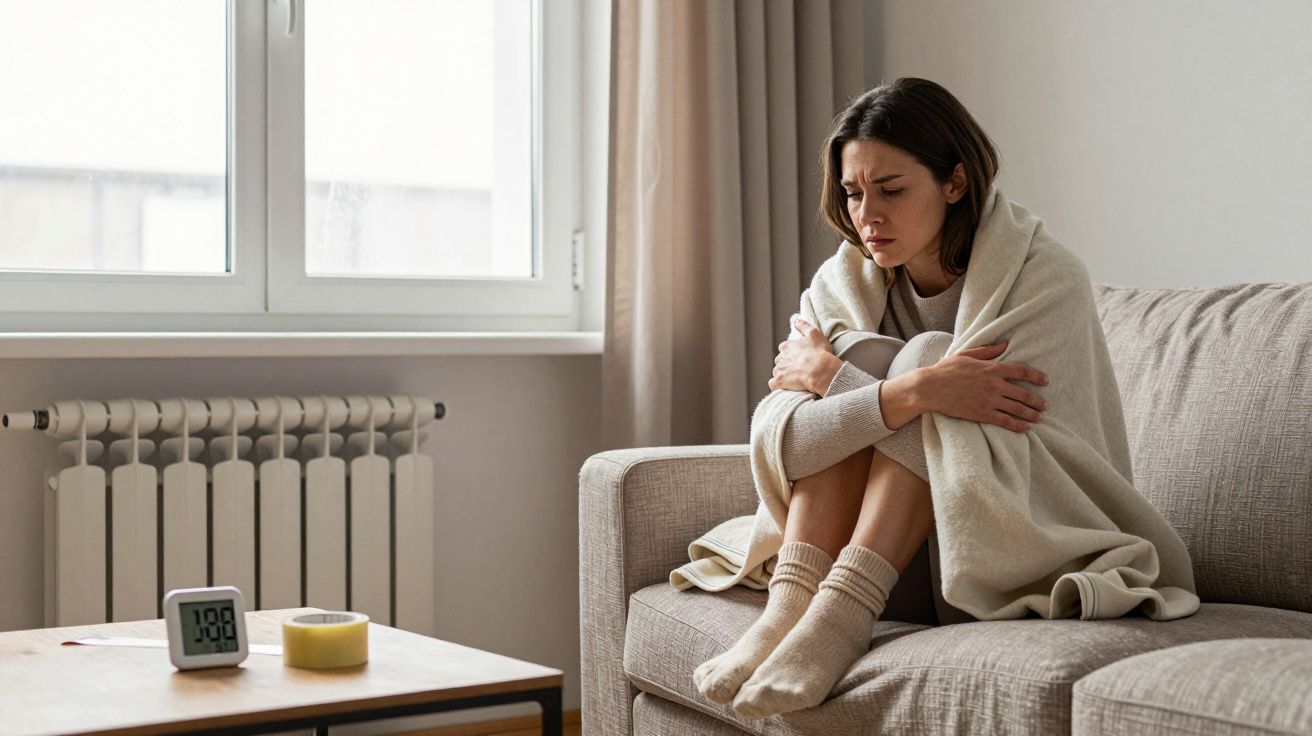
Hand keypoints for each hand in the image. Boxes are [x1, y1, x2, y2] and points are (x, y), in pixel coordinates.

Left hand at [768, 319, 841, 393]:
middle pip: (781, 360)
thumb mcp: (814, 334)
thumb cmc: (819, 352)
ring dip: (783, 374)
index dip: (793, 352)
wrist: (819, 370)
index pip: (785, 347)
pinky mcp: (779, 382)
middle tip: (799, 368)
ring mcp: (778, 370)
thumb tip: (795, 320)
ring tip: (795, 378)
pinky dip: (777, 385)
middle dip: (787, 363)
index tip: (801, 357)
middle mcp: (780, 357)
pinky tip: (784, 386)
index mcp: (787, 346)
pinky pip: (773, 384)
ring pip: (777, 371)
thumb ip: (804, 326)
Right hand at [915, 341, 1049, 431]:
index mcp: (991, 368)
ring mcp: (989, 400)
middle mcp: (994, 384)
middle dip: (1037, 400)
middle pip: (1024, 393)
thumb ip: (988, 351)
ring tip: (1039, 418)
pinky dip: (1017, 426)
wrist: (929, 387)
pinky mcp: (981, 413)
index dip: (1036, 376)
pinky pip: (1005, 421)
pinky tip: (1025, 428)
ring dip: (1032, 414)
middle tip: (1045, 405)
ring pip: (1017, 408)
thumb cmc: (945, 369)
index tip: (1045, 380)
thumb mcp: (966, 354)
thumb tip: (1005, 344)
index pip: (1021, 370)